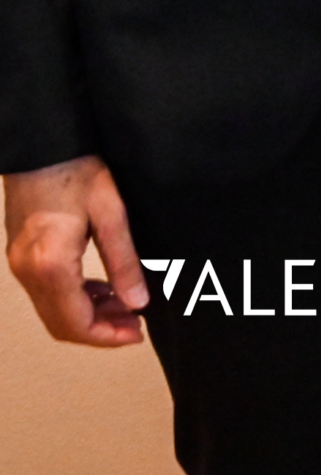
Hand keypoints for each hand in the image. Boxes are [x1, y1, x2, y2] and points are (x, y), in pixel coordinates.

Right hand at [4, 156, 147, 346]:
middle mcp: (28, 271)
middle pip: (60, 324)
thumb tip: (139, 301)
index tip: (136, 335)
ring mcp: (20, 264)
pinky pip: (47, 292)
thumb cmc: (76, 169)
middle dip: (99, 330)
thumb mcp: (111, 213)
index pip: (75, 323)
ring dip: (88, 315)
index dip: (106, 336)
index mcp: (51, 265)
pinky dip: (75, 297)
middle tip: (135, 325)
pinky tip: (104, 288)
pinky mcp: (21, 254)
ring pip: (53, 310)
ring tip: (127, 305)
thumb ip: (124, 261)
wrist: (42, 145)